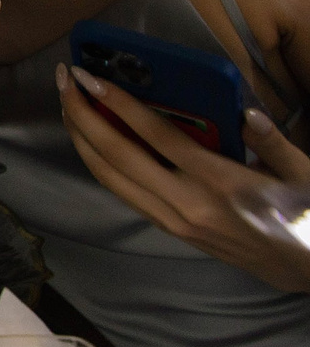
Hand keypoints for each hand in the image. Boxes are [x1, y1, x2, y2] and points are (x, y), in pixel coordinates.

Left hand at [57, 61, 309, 290]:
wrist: (309, 271)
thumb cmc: (306, 215)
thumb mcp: (302, 174)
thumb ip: (270, 141)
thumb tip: (245, 113)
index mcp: (219, 182)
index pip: (154, 135)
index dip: (116, 103)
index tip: (87, 75)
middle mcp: (187, 203)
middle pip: (116, 154)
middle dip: (82, 114)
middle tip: (62, 79)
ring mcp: (175, 220)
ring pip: (110, 178)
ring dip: (82, 139)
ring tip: (68, 103)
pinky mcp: (172, 231)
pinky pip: (123, 193)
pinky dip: (99, 163)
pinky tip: (91, 140)